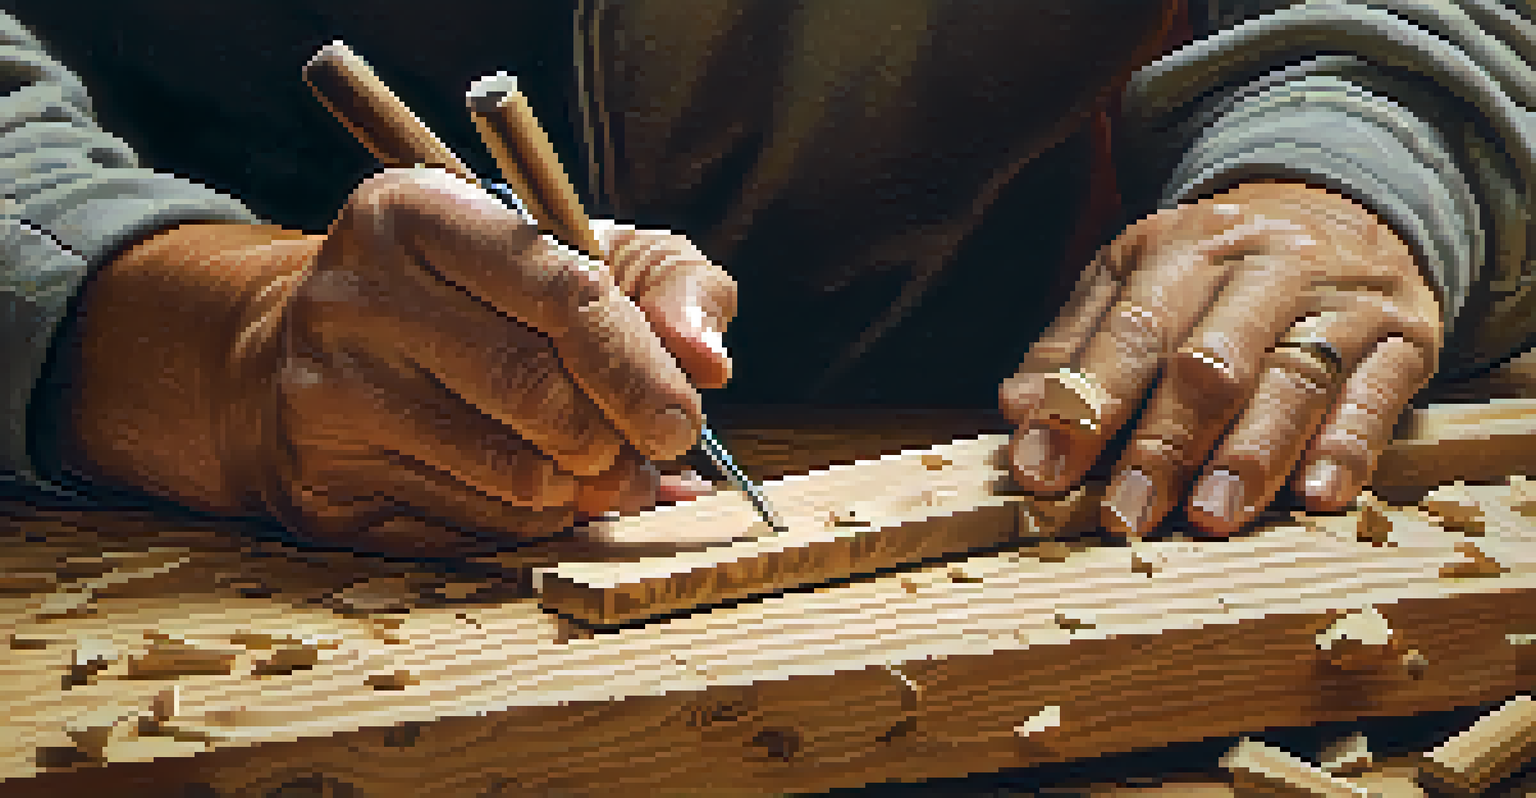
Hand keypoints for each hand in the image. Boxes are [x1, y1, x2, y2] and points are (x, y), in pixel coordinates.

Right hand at [64, 167, 734, 555]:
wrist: (317, 354)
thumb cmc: (483, 300)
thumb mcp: (585, 256)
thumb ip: (670, 284)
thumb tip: (709, 361)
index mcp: (419, 210)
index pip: (563, 292)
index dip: (639, 368)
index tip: (683, 418)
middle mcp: (353, 291)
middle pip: (536, 391)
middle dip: (615, 440)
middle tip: (644, 458)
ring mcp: (323, 389)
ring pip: (507, 469)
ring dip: (581, 491)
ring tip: (599, 478)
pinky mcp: (317, 478)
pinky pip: (467, 525)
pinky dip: (529, 523)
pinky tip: (532, 495)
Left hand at [999, 181, 1443, 536]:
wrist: (1346, 205)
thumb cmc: (1217, 269)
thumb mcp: (1134, 278)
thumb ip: (1074, 343)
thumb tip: (1015, 409)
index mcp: (1184, 248)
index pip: (1130, 333)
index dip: (1083, 406)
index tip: (1043, 473)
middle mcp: (1266, 266)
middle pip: (1210, 363)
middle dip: (1162, 446)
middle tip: (1126, 516)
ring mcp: (1340, 301)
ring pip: (1292, 382)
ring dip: (1249, 458)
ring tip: (1210, 519)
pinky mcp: (1405, 337)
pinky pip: (1378, 396)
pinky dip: (1347, 448)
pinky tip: (1316, 496)